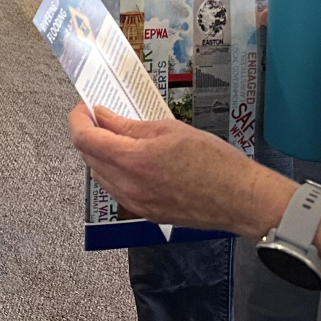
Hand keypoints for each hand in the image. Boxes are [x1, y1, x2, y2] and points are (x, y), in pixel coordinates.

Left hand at [68, 104, 291, 235]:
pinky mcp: (147, 214)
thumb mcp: (168, 130)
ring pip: (100, 175)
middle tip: (100, 117)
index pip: (84, 140)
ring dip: (100, 154)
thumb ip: (128, 125)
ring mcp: (136, 204)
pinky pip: (117, 190)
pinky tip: (129, 159)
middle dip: (88, 134)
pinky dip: (114, 171)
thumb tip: (102, 116)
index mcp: (132, 161)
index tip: (84, 107)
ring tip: (115, 136)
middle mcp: (129, 187)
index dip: (78, 119)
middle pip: (88, 158)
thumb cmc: (213, 160)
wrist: (242, 199)